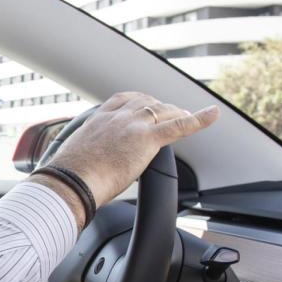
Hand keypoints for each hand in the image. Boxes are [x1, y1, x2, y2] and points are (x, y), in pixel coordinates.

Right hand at [43, 92, 218, 206]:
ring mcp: (132, 125)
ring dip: (177, 112)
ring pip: (163, 111)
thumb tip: (83, 170)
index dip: (138, 101)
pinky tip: (213, 114)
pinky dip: (199, 118)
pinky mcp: (147, 139)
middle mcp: (116, 117)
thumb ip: (84, 156)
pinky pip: (179, 125)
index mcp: (97, 120)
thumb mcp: (73, 158)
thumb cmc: (68, 177)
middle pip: (146, 103)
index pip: (123, 100)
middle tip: (172, 113)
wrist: (70, 181)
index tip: (143, 104)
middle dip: (161, 107)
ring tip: (188, 115)